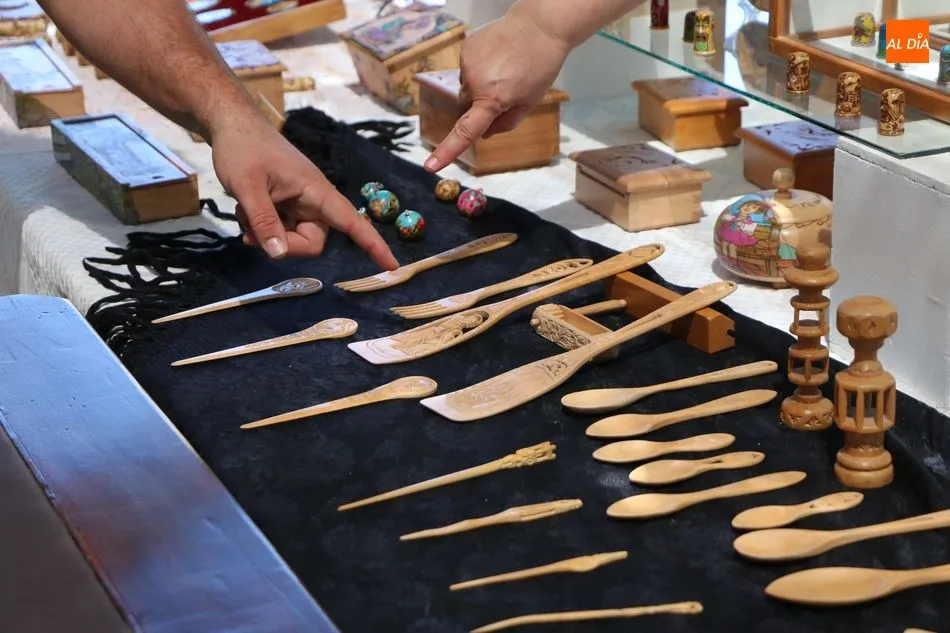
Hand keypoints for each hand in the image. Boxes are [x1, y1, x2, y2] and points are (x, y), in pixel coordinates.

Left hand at [209, 111, 398, 269]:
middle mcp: (313, 201)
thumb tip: (279, 255)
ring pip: (293, 239)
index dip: (373, 245)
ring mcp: (299, 205)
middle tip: (251, 234)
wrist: (232, 125)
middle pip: (312, 242)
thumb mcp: (248, 187)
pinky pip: (281, 231)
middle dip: (284, 245)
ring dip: (267, 235)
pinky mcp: (285, 206)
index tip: (392, 267)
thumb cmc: (244, 149)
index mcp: (316, 191)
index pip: (352, 222)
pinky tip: (245, 211)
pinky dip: (261, 228)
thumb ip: (264, 222)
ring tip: (244, 213)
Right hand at [423, 11, 570, 172]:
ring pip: (464, 89)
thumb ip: (505, 123)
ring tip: (503, 72)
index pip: (465, 131)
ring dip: (478, 88)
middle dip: (477, 109)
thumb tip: (484, 133)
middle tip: (502, 95)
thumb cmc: (540, 66)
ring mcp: (467, 63)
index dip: (447, 151)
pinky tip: (497, 59)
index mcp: (493, 99)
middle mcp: (474, 82)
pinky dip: (478, 70)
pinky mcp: (466, 48)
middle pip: (464, 108)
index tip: (430, 166)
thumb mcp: (529, 102)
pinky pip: (466, 69)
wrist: (540, 25)